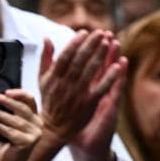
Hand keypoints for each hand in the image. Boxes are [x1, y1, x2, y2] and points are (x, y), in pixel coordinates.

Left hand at [0, 89, 42, 160]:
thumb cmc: (8, 143)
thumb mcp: (10, 124)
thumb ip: (9, 112)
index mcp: (36, 117)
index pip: (30, 99)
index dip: (18, 93)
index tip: (5, 91)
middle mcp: (38, 124)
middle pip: (22, 108)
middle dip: (6, 102)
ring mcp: (35, 134)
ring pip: (15, 120)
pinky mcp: (28, 143)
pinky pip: (10, 132)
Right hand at [39, 30, 124, 151]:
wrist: (53, 128)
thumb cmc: (49, 101)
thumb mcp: (43, 80)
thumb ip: (46, 59)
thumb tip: (48, 38)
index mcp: (53, 78)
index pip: (65, 57)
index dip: (74, 43)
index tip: (84, 32)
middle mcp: (65, 85)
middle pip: (79, 61)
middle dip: (90, 45)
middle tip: (100, 32)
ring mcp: (77, 95)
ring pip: (90, 72)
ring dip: (100, 56)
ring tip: (109, 42)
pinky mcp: (88, 103)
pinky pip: (100, 88)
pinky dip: (109, 77)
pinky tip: (117, 66)